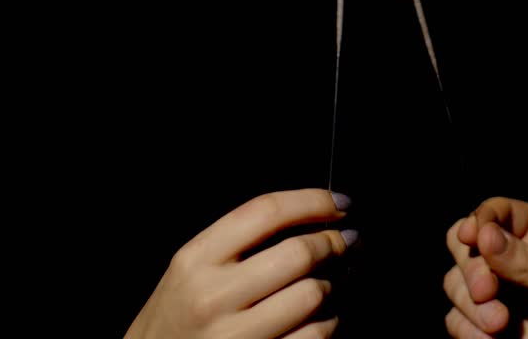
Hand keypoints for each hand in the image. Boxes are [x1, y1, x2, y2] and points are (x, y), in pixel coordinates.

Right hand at [126, 188, 356, 338]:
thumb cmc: (180, 315)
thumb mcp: (193, 268)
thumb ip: (241, 241)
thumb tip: (313, 218)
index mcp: (196, 259)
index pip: (266, 212)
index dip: (313, 201)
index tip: (340, 202)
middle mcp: (212, 297)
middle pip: (298, 253)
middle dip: (334, 243)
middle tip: (346, 241)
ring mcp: (234, 337)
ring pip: (313, 295)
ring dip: (334, 285)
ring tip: (331, 282)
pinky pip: (315, 336)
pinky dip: (329, 322)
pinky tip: (322, 317)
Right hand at [442, 196, 527, 338]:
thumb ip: (527, 263)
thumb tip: (486, 234)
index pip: (501, 212)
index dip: (482, 218)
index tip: (472, 235)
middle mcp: (514, 261)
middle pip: (467, 243)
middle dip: (471, 267)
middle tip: (486, 290)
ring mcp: (498, 294)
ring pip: (456, 281)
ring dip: (471, 304)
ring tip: (500, 325)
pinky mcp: (484, 327)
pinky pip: (456, 318)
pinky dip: (467, 329)